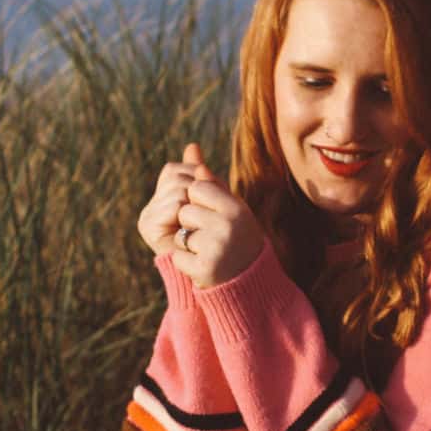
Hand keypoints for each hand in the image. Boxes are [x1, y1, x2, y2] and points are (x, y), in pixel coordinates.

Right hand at [137, 141, 211, 257]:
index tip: (211, 196)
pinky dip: (189, 214)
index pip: (175, 169)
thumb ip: (200, 175)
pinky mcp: (148, 227)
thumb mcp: (211, 199)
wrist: (216, 270)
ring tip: (199, 222)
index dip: (197, 177)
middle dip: (198, 188)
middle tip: (208, 211)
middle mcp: (151, 205)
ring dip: (196, 202)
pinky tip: (192, 229)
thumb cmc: (216, 234)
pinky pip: (174, 205)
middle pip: (175, 176)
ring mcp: (147, 216)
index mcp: (163, 197)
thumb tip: (192, 145)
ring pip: (177, 188)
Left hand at [173, 159, 264, 288]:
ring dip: (188, 244)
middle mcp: (229, 226)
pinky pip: (179, 257)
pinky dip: (186, 263)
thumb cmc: (237, 237)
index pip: (197, 187)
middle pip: (185, 210)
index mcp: (236, 208)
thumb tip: (190, 148)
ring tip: (208, 251)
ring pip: (181, 235)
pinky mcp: (205, 270)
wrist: (251, 281)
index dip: (198, 200)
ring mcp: (217, 249)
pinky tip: (204, 267)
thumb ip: (209, 180)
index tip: (212, 214)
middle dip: (192, 223)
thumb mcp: (229, 206)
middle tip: (211, 237)